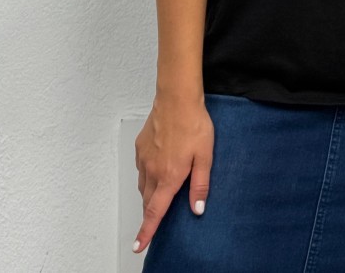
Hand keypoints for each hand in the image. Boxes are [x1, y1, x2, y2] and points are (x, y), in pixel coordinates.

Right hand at [132, 93, 214, 253]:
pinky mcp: (140, 147)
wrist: (176, 98)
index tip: (139, 246)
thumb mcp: (205, 156)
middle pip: (148, 201)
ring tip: (160, 194)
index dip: (146, 232)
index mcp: (169, 177)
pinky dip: (147, 175)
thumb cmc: (193, 124)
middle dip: (150, 213)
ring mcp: (144, 158)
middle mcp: (152, 170)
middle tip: (154, 221)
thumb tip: (198, 209)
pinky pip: (141, 168)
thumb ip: (200, 185)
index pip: (155, 212)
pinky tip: (158, 168)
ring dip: (150, 194)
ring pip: (144, 185)